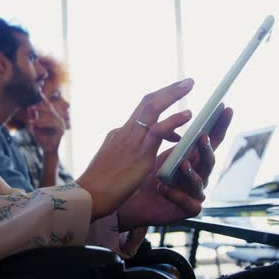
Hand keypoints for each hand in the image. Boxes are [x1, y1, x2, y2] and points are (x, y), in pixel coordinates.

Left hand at [28, 93, 65, 154]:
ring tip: (31, 122)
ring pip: (50, 116)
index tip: (36, 89)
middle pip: (49, 107)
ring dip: (39, 118)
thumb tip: (29, 108)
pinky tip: (36, 125)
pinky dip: (43, 124)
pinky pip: (52, 123)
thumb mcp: (34, 126)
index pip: (46, 104)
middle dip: (40, 106)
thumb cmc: (41, 138)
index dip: (42, 97)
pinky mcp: (61, 129)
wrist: (47, 150)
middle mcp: (57, 117)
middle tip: (30, 107)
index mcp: (51, 115)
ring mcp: (61, 122)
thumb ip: (33, 117)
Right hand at [76, 78, 195, 219]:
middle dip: (168, 89)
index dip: (160, 102)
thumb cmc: (98, 186)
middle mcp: (125, 131)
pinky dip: (173, 119)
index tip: (173, 96)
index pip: (141, 112)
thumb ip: (124, 153)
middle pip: (147, 102)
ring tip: (190, 84)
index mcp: (119, 133)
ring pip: (153, 108)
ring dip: (172, 93)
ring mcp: (131, 140)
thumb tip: (135, 152)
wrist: (88, 197)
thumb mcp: (112, 163)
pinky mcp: (139, 153)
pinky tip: (188, 114)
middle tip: (187, 81)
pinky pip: (158, 130)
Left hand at [117, 107, 232, 230]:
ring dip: (191, 172)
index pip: (208, 137)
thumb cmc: (145, 176)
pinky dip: (175, 195)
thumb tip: (174, 110)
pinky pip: (187, 203)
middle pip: (209, 158)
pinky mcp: (186, 209)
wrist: (130, 203)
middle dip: (207, 146)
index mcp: (191, 156)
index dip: (218, 124)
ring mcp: (193, 192)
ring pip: (199, 181)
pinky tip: (162, 187)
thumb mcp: (154, 150)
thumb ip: (166, 134)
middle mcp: (196, 173)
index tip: (224, 107)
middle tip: (202, 136)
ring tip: (181, 164)